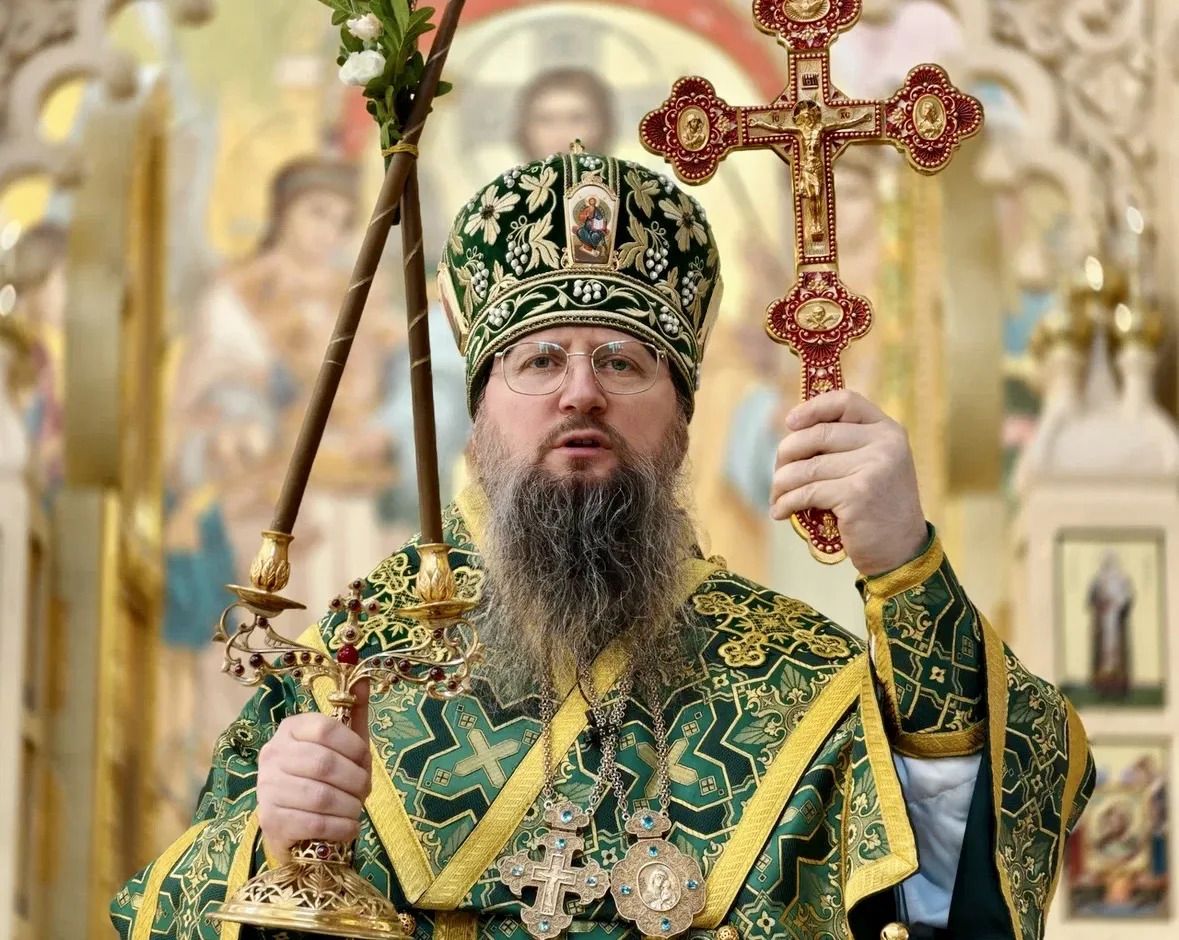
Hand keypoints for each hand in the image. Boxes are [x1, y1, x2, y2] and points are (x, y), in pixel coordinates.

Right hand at [257, 682, 371, 862]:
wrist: (295, 825)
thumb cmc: (325, 778)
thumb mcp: (344, 743)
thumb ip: (354, 711)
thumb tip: (365, 676)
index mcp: (291, 728)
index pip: (325, 728)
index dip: (354, 747)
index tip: (365, 761)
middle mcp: (272, 754)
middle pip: (324, 764)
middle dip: (355, 781)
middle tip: (364, 791)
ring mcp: (267, 787)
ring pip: (320, 797)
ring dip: (350, 807)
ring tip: (356, 810)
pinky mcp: (270, 819)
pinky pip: (313, 823)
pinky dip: (341, 827)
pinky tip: (348, 827)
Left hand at [769, 390, 926, 575]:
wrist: (901, 551)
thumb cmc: (878, 508)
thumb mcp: (874, 466)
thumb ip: (846, 445)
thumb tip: (790, 429)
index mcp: (888, 430)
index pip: (846, 401)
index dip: (812, 408)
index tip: (790, 422)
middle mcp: (884, 444)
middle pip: (817, 434)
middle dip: (787, 455)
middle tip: (778, 475)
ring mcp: (873, 468)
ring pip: (806, 467)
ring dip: (781, 483)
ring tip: (776, 497)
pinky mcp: (857, 494)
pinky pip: (807, 492)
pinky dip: (786, 503)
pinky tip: (781, 512)